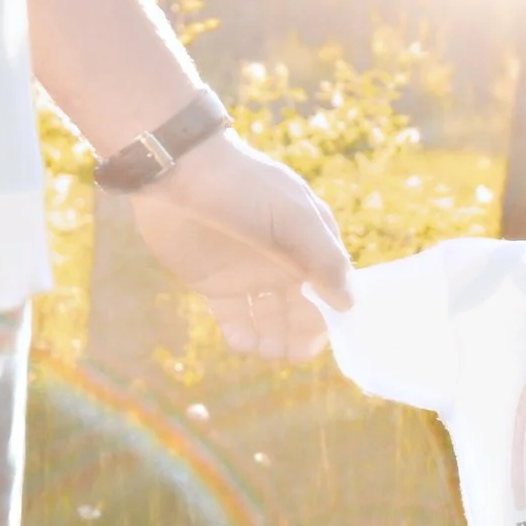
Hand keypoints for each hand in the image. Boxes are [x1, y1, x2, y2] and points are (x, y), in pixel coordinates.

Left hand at [130, 131, 352, 360]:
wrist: (177, 172)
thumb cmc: (243, 188)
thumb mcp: (293, 217)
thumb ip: (324, 259)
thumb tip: (348, 302)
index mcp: (309, 244)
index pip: (330, 290)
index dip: (330, 317)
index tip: (322, 337)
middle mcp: (283, 263)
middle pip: (301, 312)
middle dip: (299, 336)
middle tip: (290, 353)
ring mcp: (249, 274)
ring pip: (269, 321)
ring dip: (272, 340)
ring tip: (264, 347)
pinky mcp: (215, 284)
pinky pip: (234, 319)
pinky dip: (240, 335)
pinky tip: (240, 339)